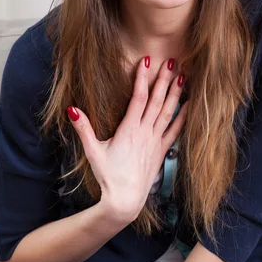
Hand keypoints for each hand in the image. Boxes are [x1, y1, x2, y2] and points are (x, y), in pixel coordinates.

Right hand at [67, 57, 187, 220]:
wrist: (125, 200)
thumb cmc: (108, 176)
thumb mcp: (92, 151)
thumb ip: (83, 128)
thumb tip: (72, 109)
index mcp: (129, 130)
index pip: (138, 98)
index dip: (142, 78)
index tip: (146, 61)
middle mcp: (145, 132)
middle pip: (156, 101)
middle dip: (163, 80)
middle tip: (171, 62)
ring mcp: (155, 141)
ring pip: (168, 112)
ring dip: (175, 94)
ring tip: (183, 76)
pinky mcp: (161, 151)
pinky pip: (175, 130)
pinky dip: (183, 116)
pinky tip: (190, 105)